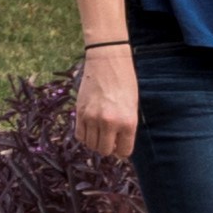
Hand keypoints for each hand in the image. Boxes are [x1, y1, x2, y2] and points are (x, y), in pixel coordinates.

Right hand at [74, 46, 139, 160]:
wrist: (107, 62)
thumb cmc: (125, 82)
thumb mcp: (132, 106)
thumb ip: (126, 127)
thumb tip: (119, 145)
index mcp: (127, 122)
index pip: (124, 151)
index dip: (122, 151)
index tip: (121, 146)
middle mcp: (109, 123)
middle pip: (105, 150)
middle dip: (108, 148)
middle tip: (110, 140)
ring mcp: (92, 118)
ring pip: (91, 145)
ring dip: (96, 142)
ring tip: (100, 132)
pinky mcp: (80, 113)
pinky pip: (79, 135)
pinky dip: (85, 135)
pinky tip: (90, 128)